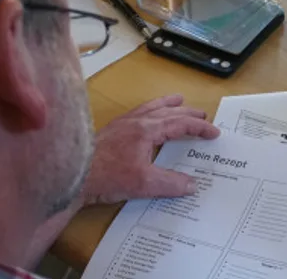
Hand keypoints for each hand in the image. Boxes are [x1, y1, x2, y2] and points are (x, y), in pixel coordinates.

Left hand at [82, 94, 219, 205]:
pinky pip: (137, 113)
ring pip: (150, 108)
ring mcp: (122, 124)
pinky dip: (150, 111)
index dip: (200, 127)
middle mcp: (136, 121)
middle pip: (168, 111)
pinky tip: (147, 118)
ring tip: (177, 101)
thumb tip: (192, 185)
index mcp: (148, 129)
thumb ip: (171, 183)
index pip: (181, 123)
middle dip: (188, 112)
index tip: (214, 132)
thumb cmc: (106, 176)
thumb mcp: (144, 183)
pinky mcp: (111, 131)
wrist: (71, 176)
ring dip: (168, 105)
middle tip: (203, 115)